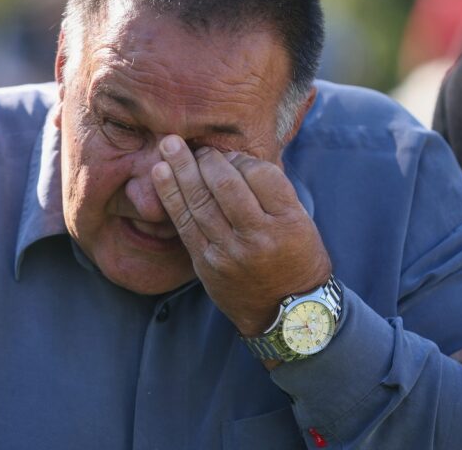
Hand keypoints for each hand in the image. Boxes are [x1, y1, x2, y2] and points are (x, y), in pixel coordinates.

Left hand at [151, 135, 331, 337]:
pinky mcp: (206, 264)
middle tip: (197, 146)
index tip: (232, 155)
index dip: (242, 159)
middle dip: (207, 159)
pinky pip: (184, 223)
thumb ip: (273, 193)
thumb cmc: (297, 259)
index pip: (261, 175)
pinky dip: (170, 195)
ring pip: (200, 201)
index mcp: (288, 223)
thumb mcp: (301, 223)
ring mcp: (229, 252)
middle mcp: (258, 237)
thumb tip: (233, 159)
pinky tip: (160, 174)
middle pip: (226, 185)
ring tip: (169, 145)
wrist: (288, 314)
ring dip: (181, 169)